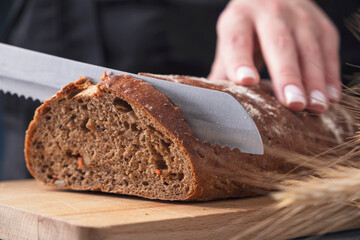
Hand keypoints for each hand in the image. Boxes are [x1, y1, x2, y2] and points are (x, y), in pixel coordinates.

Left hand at [208, 0, 340, 112]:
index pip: (237, 40)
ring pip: (307, 48)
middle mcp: (269, 12)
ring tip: (315, 107)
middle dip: (286, 75)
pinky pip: (327, 50)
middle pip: (278, 43)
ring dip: (314, 80)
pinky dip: (330, 75)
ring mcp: (299, 16)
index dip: (241, 61)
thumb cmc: (248, 28)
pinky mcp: (321, 24)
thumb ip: (224, 68)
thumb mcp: (232, 39)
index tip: (246, 82)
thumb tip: (213, 103)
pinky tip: (329, 97)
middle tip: (293, 103)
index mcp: (238, 19)